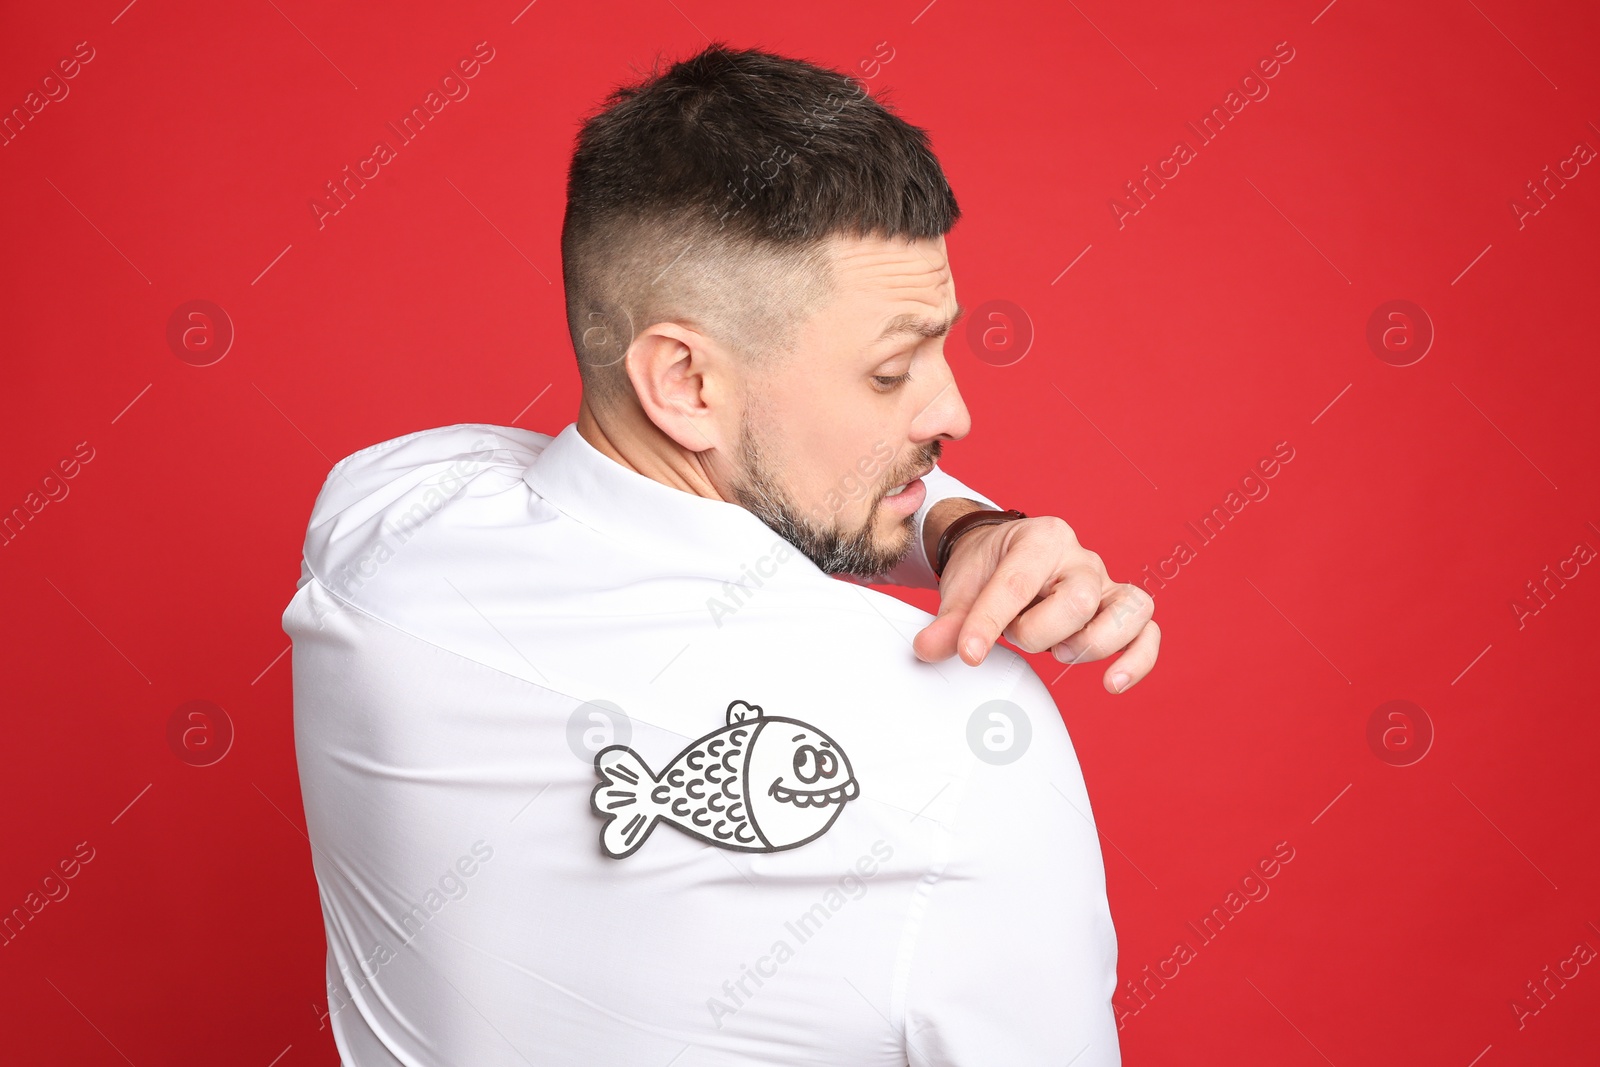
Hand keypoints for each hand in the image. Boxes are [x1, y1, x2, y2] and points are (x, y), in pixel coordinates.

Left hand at [912, 513, 1159, 692]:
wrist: (1003, 553)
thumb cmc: (988, 567)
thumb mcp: (961, 587)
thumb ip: (949, 621)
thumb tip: (929, 649)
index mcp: (1038, 538)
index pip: (1018, 584)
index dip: (989, 623)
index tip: (968, 653)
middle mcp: (1079, 556)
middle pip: (1079, 600)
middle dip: (1038, 632)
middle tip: (1016, 636)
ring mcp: (1104, 581)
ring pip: (1128, 610)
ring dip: (1089, 644)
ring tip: (1057, 651)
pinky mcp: (1119, 608)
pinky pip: (1147, 630)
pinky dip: (1138, 659)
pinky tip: (1113, 683)